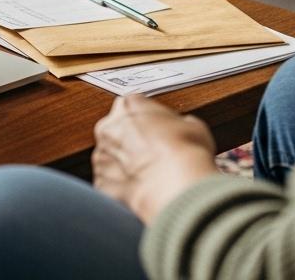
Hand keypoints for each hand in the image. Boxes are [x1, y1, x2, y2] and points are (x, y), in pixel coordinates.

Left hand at [93, 95, 218, 223]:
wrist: (174, 187)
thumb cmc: (185, 154)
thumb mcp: (194, 126)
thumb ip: (180, 122)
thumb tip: (183, 129)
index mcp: (130, 106)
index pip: (134, 105)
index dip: (148, 120)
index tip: (159, 129)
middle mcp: (109, 127)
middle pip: (118, 129)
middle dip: (132, 140)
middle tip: (154, 152)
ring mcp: (101, 155)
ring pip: (112, 156)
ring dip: (125, 163)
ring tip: (150, 174)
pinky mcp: (100, 181)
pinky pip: (110, 180)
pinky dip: (122, 185)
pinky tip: (142, 188)